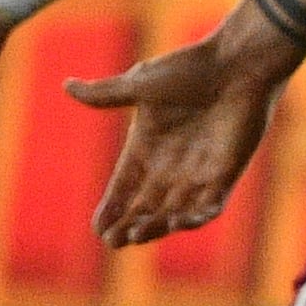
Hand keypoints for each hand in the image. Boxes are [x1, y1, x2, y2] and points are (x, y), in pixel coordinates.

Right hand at [72, 30, 292, 246]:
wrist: (237, 64)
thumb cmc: (190, 69)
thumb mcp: (140, 84)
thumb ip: (106, 94)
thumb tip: (67, 85)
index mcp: (145, 148)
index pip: (123, 187)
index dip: (111, 208)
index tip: (97, 229)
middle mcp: (169, 166)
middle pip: (145, 207)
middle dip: (130, 226)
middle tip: (116, 240)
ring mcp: (198, 172)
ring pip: (174, 213)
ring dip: (158, 227)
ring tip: (139, 234)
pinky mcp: (226, 173)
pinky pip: (210, 206)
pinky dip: (197, 218)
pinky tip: (180, 224)